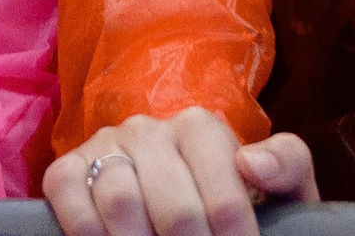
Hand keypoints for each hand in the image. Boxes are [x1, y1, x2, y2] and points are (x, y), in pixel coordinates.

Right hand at [44, 108, 315, 235]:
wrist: (184, 210)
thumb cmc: (230, 207)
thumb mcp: (274, 189)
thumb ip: (286, 167)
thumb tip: (251, 164)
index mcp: (202, 129)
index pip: (225, 200)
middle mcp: (149, 129)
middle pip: (175, 210)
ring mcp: (105, 145)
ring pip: (120, 201)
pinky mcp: (68, 168)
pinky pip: (69, 193)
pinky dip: (86, 231)